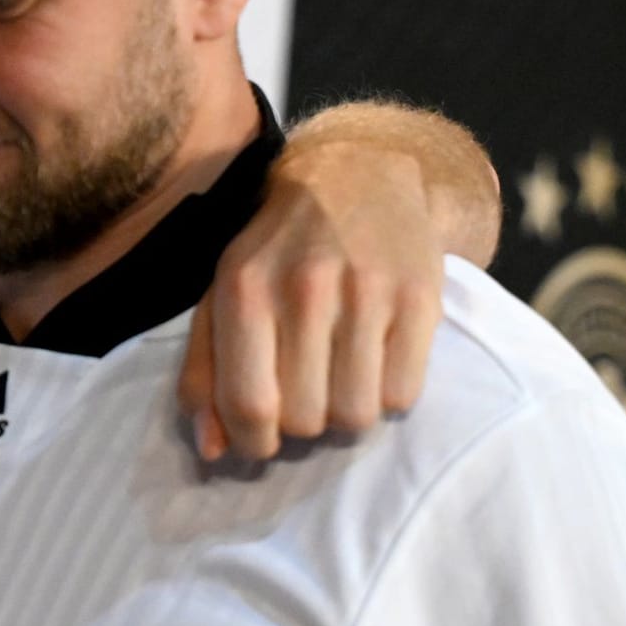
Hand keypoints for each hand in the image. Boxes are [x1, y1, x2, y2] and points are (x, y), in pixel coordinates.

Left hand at [178, 143, 444, 459]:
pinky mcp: (420, 298)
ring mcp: (367, 293)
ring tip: (338, 378)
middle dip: (299, 425)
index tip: (259, 440)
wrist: (356, 174)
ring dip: (344, 413)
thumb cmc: (276, 249)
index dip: (252, 442)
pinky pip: (404, 395)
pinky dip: (387, 395)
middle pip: (304, 420)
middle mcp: (305, 290)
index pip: (248, 404)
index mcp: (244, 290)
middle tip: (303, 394)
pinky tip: (374, 361)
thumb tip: (211, 451)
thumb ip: (205, 372)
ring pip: (356, 415)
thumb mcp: (222, 295)